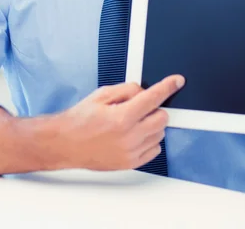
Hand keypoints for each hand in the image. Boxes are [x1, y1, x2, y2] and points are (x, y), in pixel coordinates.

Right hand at [58, 75, 184, 170]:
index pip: (154, 98)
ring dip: (152, 124)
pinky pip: (154, 150)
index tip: (177, 81)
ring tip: (133, 122)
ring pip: (160, 134)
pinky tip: (135, 134)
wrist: (66, 143)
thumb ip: (127, 89)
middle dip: (155, 108)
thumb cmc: (81, 119)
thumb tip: (144, 91)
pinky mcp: (130, 164)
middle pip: (162, 118)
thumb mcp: (102, 94)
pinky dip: (150, 140)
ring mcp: (131, 152)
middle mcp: (130, 136)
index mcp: (123, 116)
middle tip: (140, 107)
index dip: (168, 86)